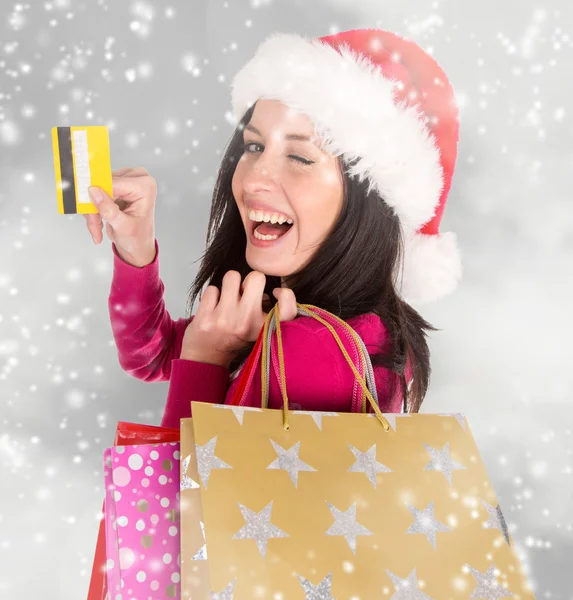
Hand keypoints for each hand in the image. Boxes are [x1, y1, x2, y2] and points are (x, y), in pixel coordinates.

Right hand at [84, 167, 156, 266]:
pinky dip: (94, 209)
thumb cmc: (138, 238)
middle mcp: (137, 178)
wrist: (138, 246)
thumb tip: (94, 192)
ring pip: (97, 189)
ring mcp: (126, 181)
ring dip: (93, 210)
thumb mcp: (123, 227)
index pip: (113, 183)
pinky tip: (98, 222)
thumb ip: (108, 209)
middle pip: (104, 185)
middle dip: (95, 206)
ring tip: (97, 226)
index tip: (86, 205)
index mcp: (145, 186)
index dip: (97, 193)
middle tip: (94, 223)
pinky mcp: (116, 186)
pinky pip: (96, 193)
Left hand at [180, 270, 297, 366]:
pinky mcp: (205, 317)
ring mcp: (224, 318)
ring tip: (228, 299)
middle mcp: (246, 322)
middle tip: (244, 292)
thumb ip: (268, 310)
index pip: (288, 307)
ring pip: (232, 277)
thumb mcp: (259, 329)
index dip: (287, 295)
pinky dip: (213, 295)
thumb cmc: (236, 338)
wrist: (206, 357)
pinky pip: (212, 289)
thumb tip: (267, 289)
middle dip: (250, 280)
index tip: (276, 294)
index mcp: (263, 328)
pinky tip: (213, 307)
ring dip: (230, 285)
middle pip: (256, 277)